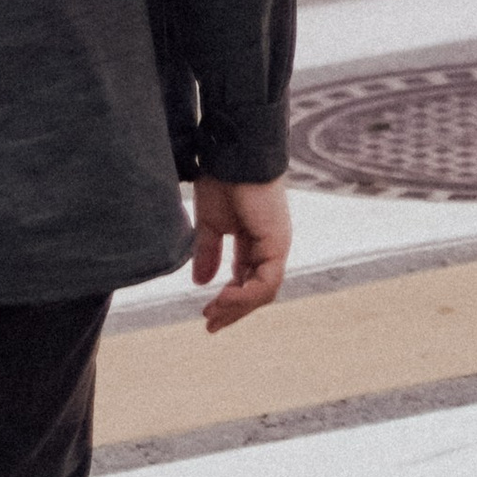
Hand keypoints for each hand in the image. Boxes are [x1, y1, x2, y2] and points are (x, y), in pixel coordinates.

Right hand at [191, 174, 289, 329]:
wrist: (230, 152)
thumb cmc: (221, 178)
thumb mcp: (209, 223)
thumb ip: (208, 252)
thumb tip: (199, 282)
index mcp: (255, 242)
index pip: (245, 280)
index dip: (227, 298)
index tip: (206, 313)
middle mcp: (269, 248)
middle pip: (255, 291)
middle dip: (232, 310)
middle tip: (210, 324)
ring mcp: (276, 247)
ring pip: (262, 292)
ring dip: (237, 306)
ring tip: (212, 313)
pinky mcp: (277, 244)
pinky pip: (265, 282)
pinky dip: (245, 294)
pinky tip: (223, 297)